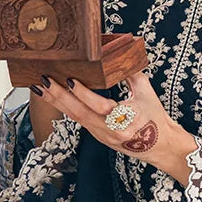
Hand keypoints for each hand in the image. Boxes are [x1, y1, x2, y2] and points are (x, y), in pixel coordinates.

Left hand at [32, 69, 197, 182]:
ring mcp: (101, 135)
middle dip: (59, 97)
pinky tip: (53, 97)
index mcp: (123, 120)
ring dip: (56, 102)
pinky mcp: (98, 136)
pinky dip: (64, 107)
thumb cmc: (156, 119)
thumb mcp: (146, 92)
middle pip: (79, 113)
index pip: (99, 106)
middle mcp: (109, 131)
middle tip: (43, 81)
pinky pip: (78, 120)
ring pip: (75, 117)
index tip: (70, 79)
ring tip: (40, 87)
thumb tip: (118, 54)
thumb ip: (130, 73)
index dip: (83, 93)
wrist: (161, 146)